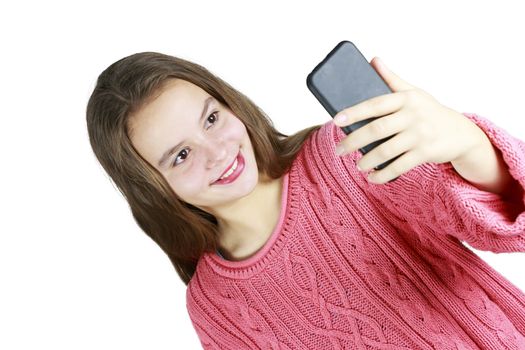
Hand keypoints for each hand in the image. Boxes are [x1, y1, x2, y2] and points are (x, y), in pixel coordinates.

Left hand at [333, 57, 487, 183]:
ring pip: (386, 151)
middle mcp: (413, 115)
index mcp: (406, 99)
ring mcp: (420, 135)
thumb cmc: (430, 111)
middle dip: (353, 141)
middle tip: (339, 150)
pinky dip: (383, 174)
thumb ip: (391, 79)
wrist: (461, 133)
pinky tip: (372, 177)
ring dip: (367, 160)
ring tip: (357, 165)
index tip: (336, 120)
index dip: (354, 112)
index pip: (375, 104)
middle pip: (377, 129)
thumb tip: (373, 60)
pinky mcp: (426, 153)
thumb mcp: (414, 93)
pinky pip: (399, 166)